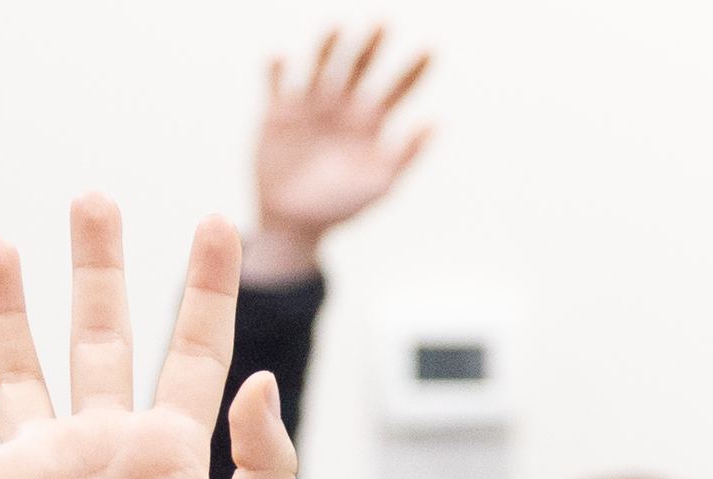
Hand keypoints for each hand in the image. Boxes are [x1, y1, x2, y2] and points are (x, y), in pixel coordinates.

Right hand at [0, 203, 299, 478]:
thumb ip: (266, 466)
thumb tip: (260, 379)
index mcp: (172, 455)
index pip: (194, 350)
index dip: (205, 287)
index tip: (218, 224)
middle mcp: (103, 447)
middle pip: (100, 335)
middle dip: (98, 269)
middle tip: (93, 201)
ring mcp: (39, 468)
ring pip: (16, 365)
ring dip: (4, 306)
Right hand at [244, 28, 432, 282]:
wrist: (293, 221)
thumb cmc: (340, 206)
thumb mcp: (377, 184)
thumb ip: (405, 155)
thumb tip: (436, 124)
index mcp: (369, 124)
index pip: (397, 90)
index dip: (414, 70)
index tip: (432, 48)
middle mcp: (342, 107)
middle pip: (360, 66)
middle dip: (372, 46)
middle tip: (385, 23)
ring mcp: (309, 106)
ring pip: (320, 64)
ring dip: (328, 45)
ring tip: (336, 27)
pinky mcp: (278, 112)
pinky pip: (276, 82)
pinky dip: (276, 69)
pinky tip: (281, 59)